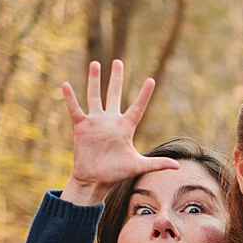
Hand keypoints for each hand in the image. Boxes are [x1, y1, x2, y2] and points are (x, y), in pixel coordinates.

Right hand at [60, 59, 177, 205]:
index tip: (151, 80)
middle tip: (118, 62)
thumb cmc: (116, 173)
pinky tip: (65, 84)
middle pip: (115, 94)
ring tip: (95, 63)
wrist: (95, 180)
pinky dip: (70, 98)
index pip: (138, 107)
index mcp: (126, 127)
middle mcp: (111, 121)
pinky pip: (75, 109)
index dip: (144, 94)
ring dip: (95, 80)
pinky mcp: (82, 127)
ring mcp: (96, 122)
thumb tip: (177, 167)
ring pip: (95, 96)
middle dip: (117, 78)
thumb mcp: (138, 166)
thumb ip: (157, 164)